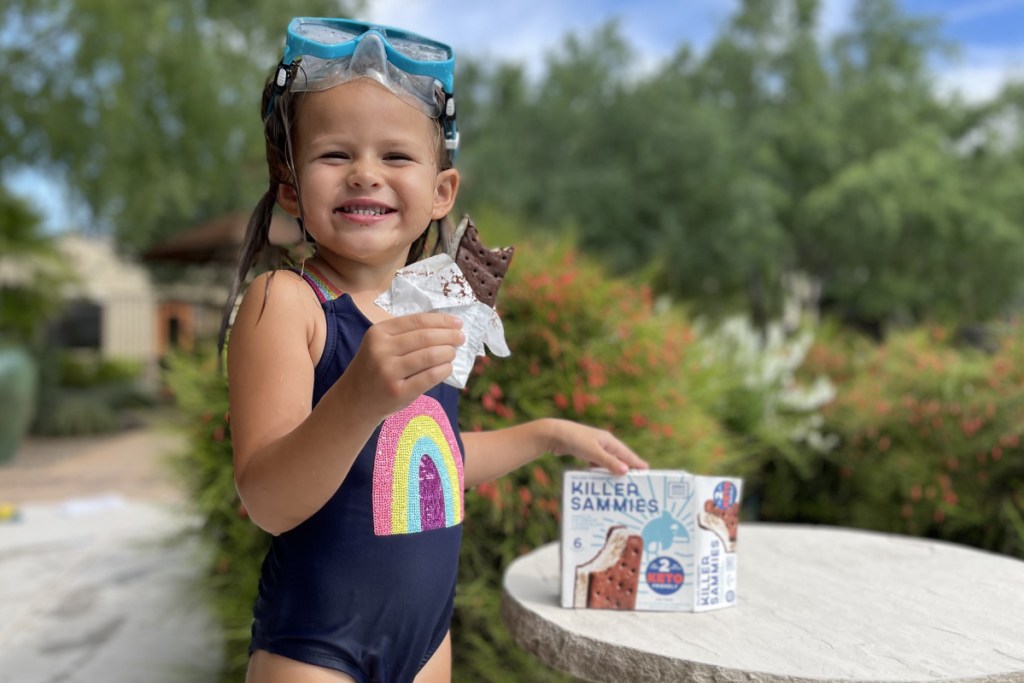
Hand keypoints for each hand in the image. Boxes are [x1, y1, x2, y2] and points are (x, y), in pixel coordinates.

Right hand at [342, 312, 463, 418]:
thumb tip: (445, 327)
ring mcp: (389, 371)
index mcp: (378, 332)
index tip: (457, 323)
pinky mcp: (398, 391)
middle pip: (426, 337)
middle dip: (449, 336)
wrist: (354, 401)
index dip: (441, 320)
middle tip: (460, 338)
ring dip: (448, 352)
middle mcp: (381, 349)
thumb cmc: (374, 369)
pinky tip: (448, 367)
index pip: (417, 321)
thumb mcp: (381, 345)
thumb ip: (405, 335)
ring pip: (430, 355)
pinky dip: (444, 370)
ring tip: (453, 353)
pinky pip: (430, 376)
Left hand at [545, 419, 647, 474]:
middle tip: (636, 480)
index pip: (626, 454)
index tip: (646, 471)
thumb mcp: (593, 452)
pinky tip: (600, 478)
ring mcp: (594, 446)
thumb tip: (626, 471)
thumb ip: (609, 462)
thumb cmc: (575, 440)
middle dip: (627, 468)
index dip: (636, 463)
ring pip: (608, 461)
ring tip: (620, 482)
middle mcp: (604, 443)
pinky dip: (600, 470)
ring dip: (613, 471)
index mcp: (609, 440)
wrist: (554, 434)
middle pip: (619, 458)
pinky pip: (597, 463)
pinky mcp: (584, 451)